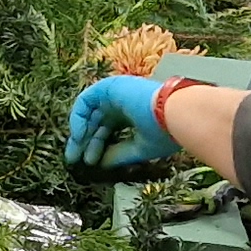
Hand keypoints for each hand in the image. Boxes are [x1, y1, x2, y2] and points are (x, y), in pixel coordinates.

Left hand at [64, 74, 179, 171]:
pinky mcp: (109, 87)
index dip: (97, 146)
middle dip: (84, 142)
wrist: (175, 115)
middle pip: (97, 123)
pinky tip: (79, 136)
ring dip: (80, 133)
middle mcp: (123, 102)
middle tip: (75, 160)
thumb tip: (101, 163)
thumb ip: (119, 154)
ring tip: (75, 154)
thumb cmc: (166, 132)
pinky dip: (79, 118)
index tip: (90, 162)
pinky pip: (86, 101)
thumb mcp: (139, 148)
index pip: (108, 129)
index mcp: (133, 114)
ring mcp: (116, 93)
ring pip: (90, 113)